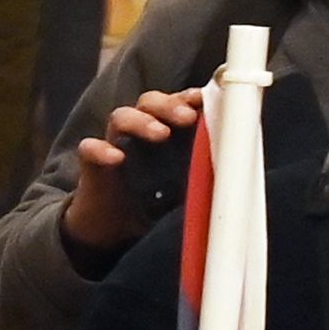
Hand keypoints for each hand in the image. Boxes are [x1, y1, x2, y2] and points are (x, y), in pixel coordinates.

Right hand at [62, 87, 205, 255]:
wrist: (113, 232)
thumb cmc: (155, 204)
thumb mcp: (188, 188)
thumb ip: (207, 173)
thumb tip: (239, 170)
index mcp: (168, 133)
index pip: (178, 104)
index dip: (190, 98)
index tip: (207, 100)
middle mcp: (140, 132)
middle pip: (149, 101)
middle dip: (169, 104)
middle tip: (187, 117)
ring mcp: (114, 145)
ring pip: (121, 116)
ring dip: (141, 120)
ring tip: (161, 134)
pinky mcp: (92, 165)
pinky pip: (90, 148)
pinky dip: (101, 149)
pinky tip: (116, 158)